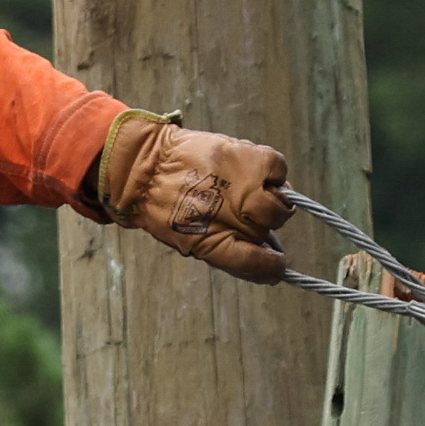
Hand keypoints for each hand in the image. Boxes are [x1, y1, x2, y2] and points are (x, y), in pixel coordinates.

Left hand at [89, 117, 293, 283]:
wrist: (144, 164)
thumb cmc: (161, 204)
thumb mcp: (187, 239)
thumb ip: (223, 248)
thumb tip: (258, 253)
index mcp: (216, 244)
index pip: (256, 263)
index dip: (270, 267)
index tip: (278, 266)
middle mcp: (235, 218)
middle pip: (269, 229)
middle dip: (264, 225)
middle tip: (251, 211)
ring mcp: (247, 187)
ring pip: (280, 203)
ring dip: (274, 200)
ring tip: (257, 190)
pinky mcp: (252, 158)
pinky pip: (279, 170)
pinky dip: (275, 173)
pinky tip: (257, 172)